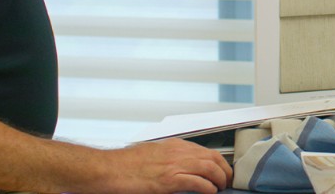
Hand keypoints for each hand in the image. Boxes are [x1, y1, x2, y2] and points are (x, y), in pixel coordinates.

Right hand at [99, 138, 231, 193]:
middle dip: (224, 170)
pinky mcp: (168, 180)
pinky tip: (209, 192)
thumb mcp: (151, 154)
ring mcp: (173, 166)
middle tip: (227, 180)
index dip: (218, 161)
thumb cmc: (124, 164)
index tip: (222, 169)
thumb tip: (180, 167)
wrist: (107, 169)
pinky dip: (207, 188)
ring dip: (219, 179)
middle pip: (212, 157)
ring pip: (209, 168)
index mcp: (173, 146)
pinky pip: (197, 182)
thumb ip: (168, 158)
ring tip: (221, 187)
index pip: (205, 150)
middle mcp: (177, 152)